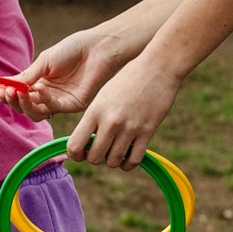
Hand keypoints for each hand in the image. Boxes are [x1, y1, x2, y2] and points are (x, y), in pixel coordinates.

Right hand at [4, 27, 126, 119]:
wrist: (97, 48)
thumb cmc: (72, 49)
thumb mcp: (45, 61)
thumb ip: (27, 75)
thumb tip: (6, 85)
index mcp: (39, 83)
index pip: (19, 95)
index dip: (8, 96)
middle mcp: (48, 95)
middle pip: (25, 108)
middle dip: (14, 102)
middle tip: (8, 92)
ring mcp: (60, 101)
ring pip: (36, 113)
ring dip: (25, 104)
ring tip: (21, 92)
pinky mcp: (72, 105)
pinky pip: (53, 108)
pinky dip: (43, 99)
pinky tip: (40, 88)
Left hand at [63, 54, 181, 169]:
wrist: (157, 67)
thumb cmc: (128, 79)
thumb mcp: (103, 96)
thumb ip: (94, 119)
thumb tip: (87, 143)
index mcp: (95, 111)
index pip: (75, 145)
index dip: (76, 155)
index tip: (82, 152)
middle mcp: (110, 122)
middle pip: (95, 158)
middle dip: (96, 158)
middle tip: (102, 150)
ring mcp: (130, 128)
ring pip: (113, 162)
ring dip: (113, 161)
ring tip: (116, 151)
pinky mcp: (148, 132)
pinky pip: (134, 160)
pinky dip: (129, 164)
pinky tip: (128, 156)